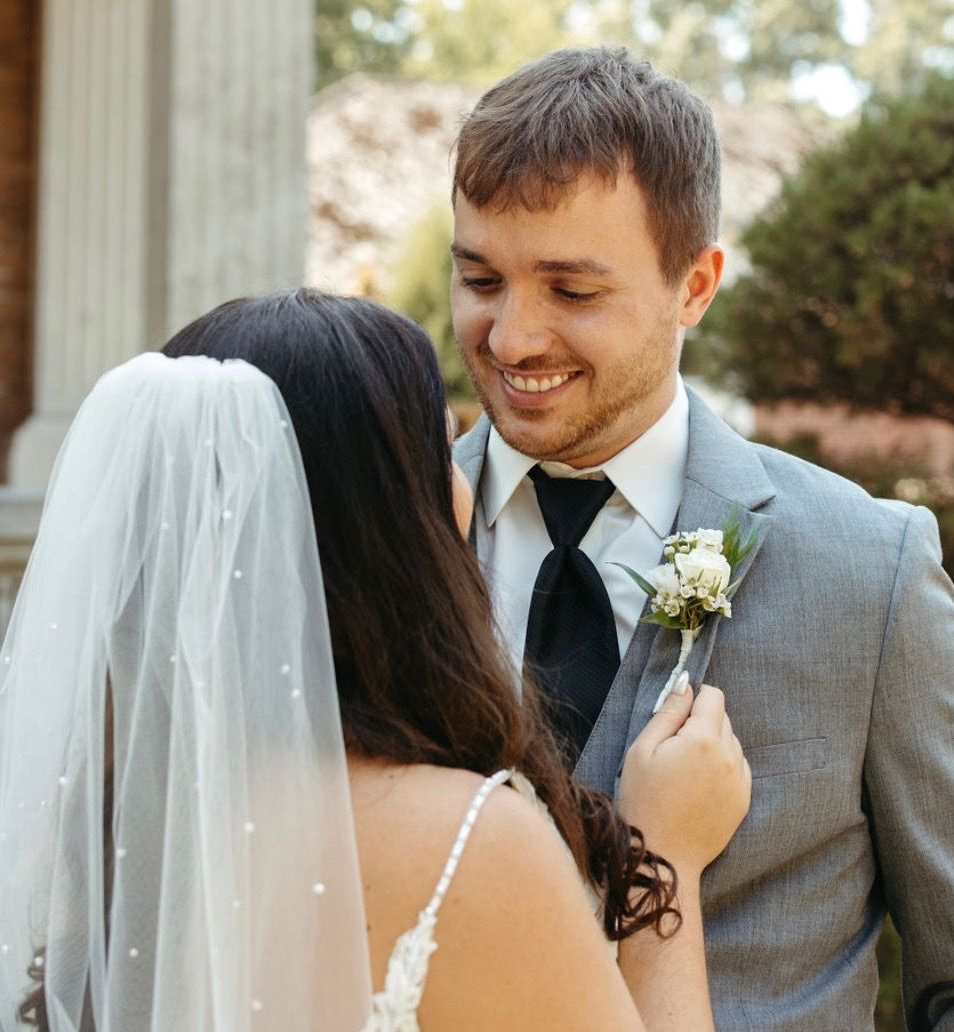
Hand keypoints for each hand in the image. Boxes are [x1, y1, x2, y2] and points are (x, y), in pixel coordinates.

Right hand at [618, 678, 750, 878]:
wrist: (662, 857)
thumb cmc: (643, 800)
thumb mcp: (642, 749)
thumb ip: (667, 712)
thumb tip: (685, 685)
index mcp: (702, 739)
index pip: (713, 696)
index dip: (693, 700)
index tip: (675, 719)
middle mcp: (729, 755)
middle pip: (722, 717)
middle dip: (701, 723)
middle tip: (674, 750)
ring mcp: (740, 779)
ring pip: (731, 742)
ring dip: (712, 745)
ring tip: (685, 772)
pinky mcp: (744, 799)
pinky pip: (738, 767)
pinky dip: (722, 767)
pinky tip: (698, 785)